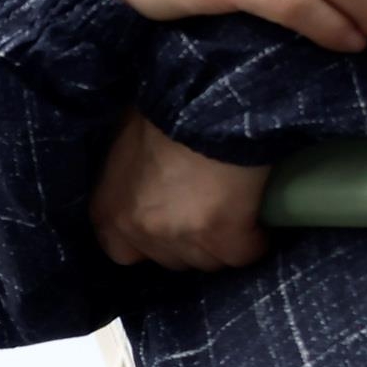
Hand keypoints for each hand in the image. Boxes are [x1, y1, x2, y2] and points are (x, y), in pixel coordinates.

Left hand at [90, 110, 272, 271]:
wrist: (205, 104)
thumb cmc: (162, 113)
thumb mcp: (125, 143)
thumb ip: (126, 175)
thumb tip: (139, 176)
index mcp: (108, 212)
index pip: (122, 253)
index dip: (147, 243)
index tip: (167, 225)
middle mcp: (140, 231)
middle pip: (170, 260)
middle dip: (187, 243)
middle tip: (205, 216)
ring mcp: (183, 237)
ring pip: (207, 262)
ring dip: (221, 245)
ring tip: (234, 218)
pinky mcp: (225, 235)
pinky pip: (243, 254)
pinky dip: (254, 241)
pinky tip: (258, 225)